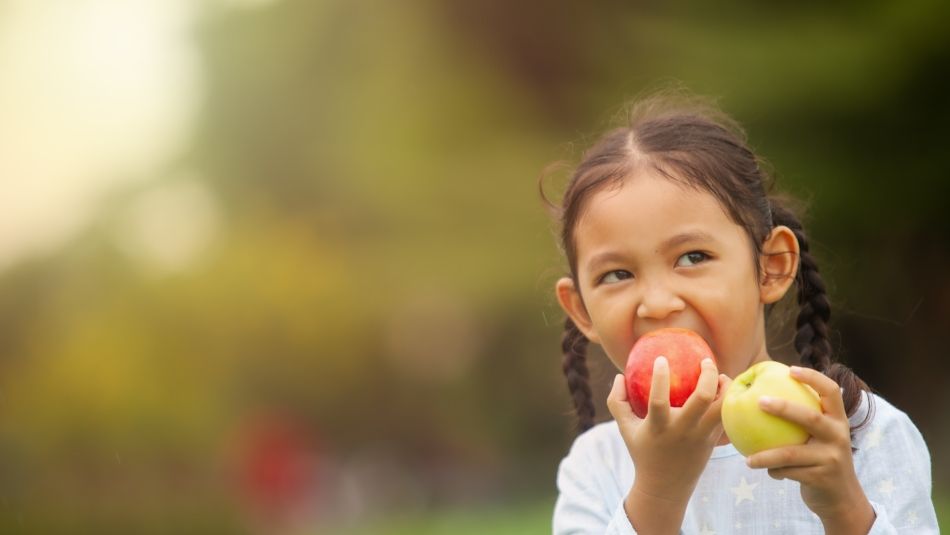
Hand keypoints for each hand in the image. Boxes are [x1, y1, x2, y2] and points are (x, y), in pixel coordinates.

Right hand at [606, 357, 729, 503]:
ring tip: (720, 375)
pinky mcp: (713, 441)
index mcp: (658, 427)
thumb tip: (620, 376)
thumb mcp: (625, 428)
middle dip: (708, 375)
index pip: (659, 400)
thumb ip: (617, 401)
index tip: (661, 358)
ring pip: (722, 407)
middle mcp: (682, 430)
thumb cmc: (643, 451)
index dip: (660, 377)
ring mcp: (701, 436)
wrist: (665, 486)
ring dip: (724, 387)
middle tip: (705, 361)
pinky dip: (727, 400)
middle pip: (702, 399)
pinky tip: (722, 390)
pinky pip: (726, 416)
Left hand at [745, 366, 873, 533]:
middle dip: (783, 407)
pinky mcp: (822, 478)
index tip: (789, 369)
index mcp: (838, 420)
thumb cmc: (819, 459)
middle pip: (809, 418)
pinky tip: (761, 469)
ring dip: (765, 456)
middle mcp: (839, 436)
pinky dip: (773, 470)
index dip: (812, 377)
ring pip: (791, 453)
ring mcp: (832, 457)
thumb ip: (802, 419)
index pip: (831, 391)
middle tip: (758, 401)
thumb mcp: (819, 438)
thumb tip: (760, 392)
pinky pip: (788, 472)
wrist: (842, 499)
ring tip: (747, 460)